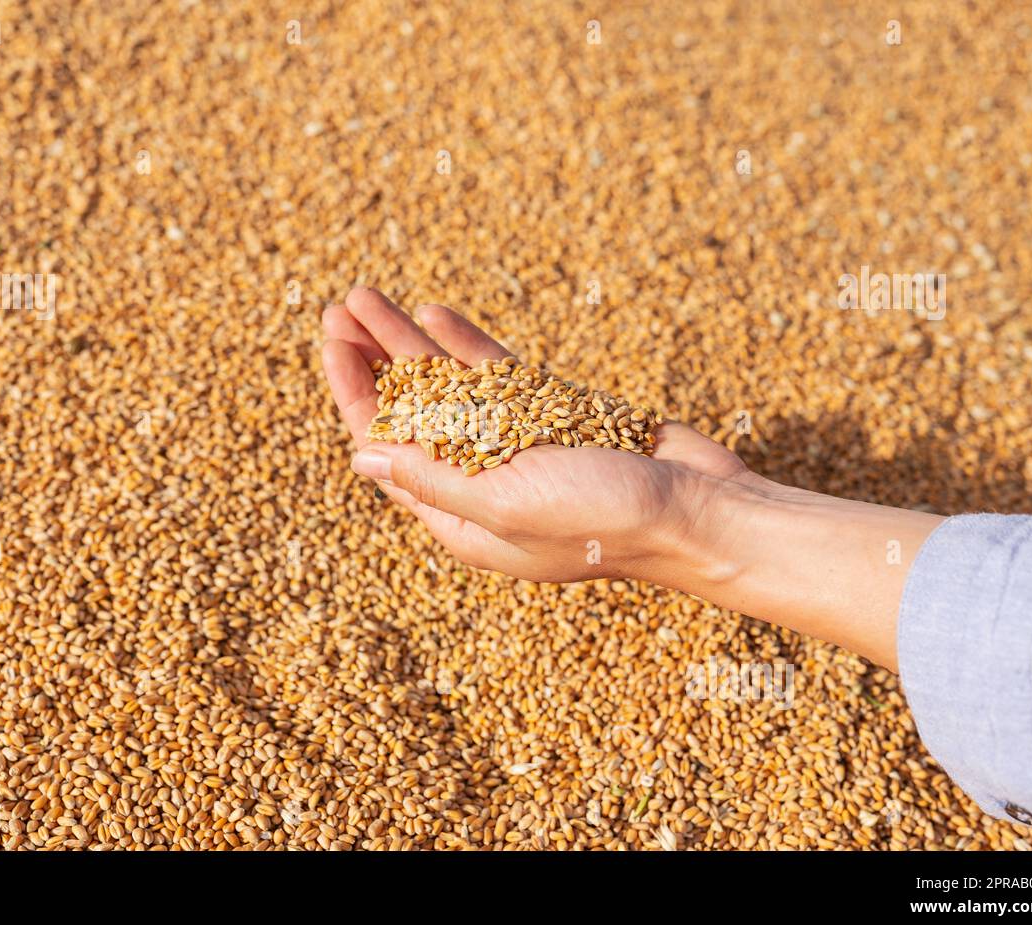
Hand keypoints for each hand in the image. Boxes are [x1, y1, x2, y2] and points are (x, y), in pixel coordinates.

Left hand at [321, 287, 757, 583]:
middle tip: (339, 306)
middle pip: (409, 412)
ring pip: (446, 388)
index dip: (355, 392)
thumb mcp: (506, 503)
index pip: (386, 448)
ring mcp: (516, 447)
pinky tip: (433, 315)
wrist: (700, 510)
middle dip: (372, 360)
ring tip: (371, 296)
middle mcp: (480, 482)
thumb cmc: (605, 521)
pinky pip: (495, 378)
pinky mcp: (553, 417)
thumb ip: (432, 479)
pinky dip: (464, 347)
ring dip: (408, 343)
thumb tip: (362, 458)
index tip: (331, 340)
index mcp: (460, 518)